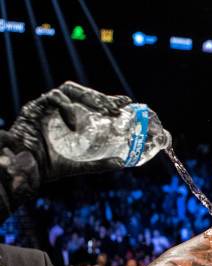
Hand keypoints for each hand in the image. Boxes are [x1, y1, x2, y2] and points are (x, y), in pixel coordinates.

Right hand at [6, 81, 132, 180]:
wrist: (26, 171)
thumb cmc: (49, 165)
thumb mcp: (79, 164)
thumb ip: (99, 163)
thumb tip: (122, 163)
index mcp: (70, 117)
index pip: (91, 102)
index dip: (108, 100)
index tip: (126, 102)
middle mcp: (59, 109)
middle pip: (83, 93)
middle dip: (102, 98)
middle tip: (117, 107)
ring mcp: (47, 106)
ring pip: (70, 90)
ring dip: (89, 97)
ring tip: (104, 110)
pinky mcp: (35, 108)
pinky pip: (53, 98)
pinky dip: (67, 108)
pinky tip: (75, 125)